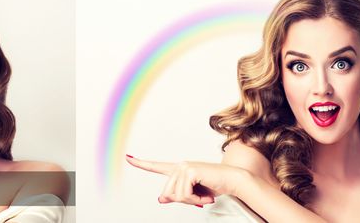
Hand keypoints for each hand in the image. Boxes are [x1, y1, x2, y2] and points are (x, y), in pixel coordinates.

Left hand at [126, 155, 249, 205]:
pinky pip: (185, 194)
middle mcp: (179, 166)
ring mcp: (183, 167)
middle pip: (168, 193)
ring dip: (192, 200)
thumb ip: (177, 195)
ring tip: (204, 194)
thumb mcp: (193, 194)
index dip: (141, 164)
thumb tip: (160, 199)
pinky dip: (196, 199)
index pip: (156, 166)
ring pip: (176, 196)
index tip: (128, 158)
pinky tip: (206, 194)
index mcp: (178, 170)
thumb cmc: (214, 186)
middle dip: (185, 201)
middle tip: (200, 197)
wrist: (232, 181)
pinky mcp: (189, 171)